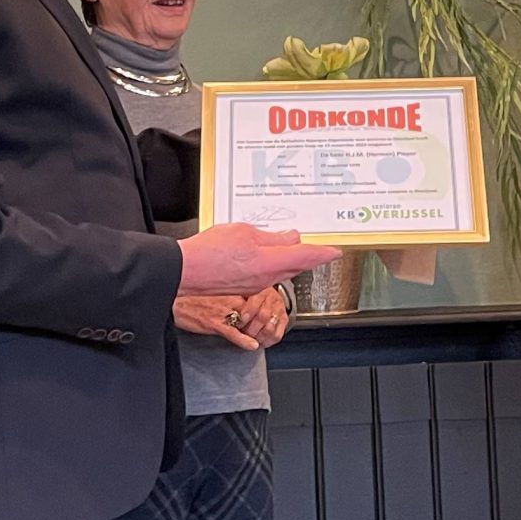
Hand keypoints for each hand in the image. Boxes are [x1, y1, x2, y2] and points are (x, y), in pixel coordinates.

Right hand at [174, 292, 261, 350]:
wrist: (173, 301)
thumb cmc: (191, 294)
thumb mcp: (214, 287)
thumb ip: (230, 290)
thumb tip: (242, 294)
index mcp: (229, 287)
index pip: (254, 295)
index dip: (262, 305)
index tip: (267, 310)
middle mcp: (228, 297)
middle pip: (254, 309)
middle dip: (260, 319)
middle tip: (266, 327)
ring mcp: (222, 311)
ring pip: (246, 321)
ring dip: (254, 330)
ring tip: (261, 337)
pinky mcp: (214, 323)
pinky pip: (233, 333)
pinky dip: (244, 340)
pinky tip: (252, 345)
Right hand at [178, 222, 338, 292]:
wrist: (185, 272)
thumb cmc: (209, 252)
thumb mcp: (244, 233)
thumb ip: (272, 237)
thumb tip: (291, 238)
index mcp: (270, 262)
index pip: (306, 256)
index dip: (323, 253)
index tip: (335, 251)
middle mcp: (267, 277)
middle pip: (297, 265)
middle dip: (309, 256)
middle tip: (317, 246)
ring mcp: (257, 284)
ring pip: (282, 270)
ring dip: (290, 259)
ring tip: (289, 244)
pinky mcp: (246, 286)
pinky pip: (267, 274)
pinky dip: (273, 264)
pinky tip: (265, 254)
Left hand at [236, 286, 290, 348]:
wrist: (268, 295)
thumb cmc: (251, 296)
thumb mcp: (243, 293)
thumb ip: (238, 301)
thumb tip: (229, 311)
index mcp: (261, 290)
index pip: (254, 304)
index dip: (246, 315)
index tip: (239, 322)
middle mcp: (272, 299)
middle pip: (262, 317)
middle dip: (250, 329)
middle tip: (243, 333)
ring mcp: (279, 310)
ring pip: (270, 328)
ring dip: (258, 336)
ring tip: (250, 338)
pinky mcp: (284, 320)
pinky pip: (277, 335)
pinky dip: (267, 341)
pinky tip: (260, 342)